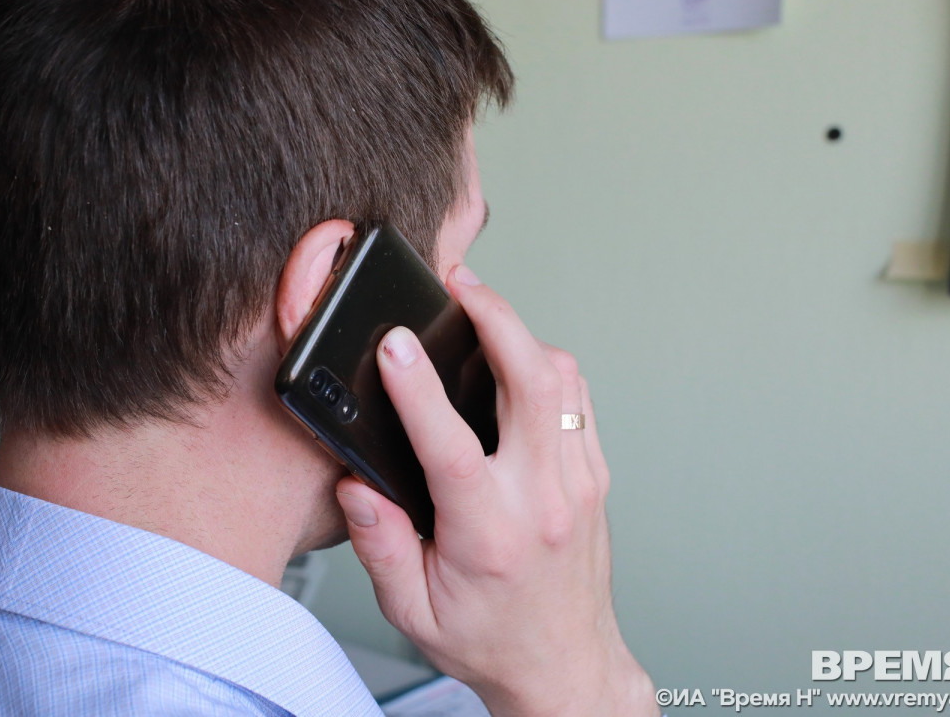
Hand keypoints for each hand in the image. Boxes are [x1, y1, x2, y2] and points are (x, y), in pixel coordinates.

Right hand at [334, 266, 657, 716]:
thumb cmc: (489, 638)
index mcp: (488, 533)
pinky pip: (577, 398)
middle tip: (461, 285)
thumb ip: (379, 545)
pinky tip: (516, 358)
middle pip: (532, 381)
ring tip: (483, 311)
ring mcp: (577, 482)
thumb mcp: (413, 610)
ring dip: (522, 334)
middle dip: (496, 317)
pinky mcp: (592, 475)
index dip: (416, 388)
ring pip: (562, 379)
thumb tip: (356, 485)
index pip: (451, 446)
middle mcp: (542, 498)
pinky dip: (546, 364)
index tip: (393, 344)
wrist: (564, 664)